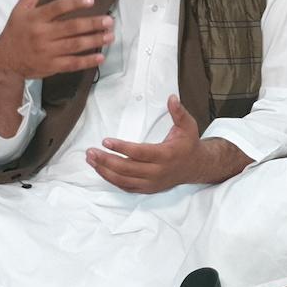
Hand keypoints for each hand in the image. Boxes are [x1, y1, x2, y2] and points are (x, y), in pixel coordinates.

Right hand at [0, 0, 112, 81]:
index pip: (57, 8)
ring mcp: (48, 51)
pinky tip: (100, 57)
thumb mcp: (20, 9)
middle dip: (92, 24)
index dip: (74, 3)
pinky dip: (86, 61)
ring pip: (74, 45)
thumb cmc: (15, 32)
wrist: (5, 61)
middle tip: (109, 20)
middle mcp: (42, 34)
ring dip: (94, 40)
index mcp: (36, 18)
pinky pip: (72, 64)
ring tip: (110, 36)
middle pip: (71, 28)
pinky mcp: (51, 66)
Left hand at [85, 95, 251, 192]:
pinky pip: (126, 187)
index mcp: (165, 155)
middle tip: (90, 152)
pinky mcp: (147, 189)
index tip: (105, 141)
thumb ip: (179, 112)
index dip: (121, 148)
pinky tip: (101, 170)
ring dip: (105, 170)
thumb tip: (171, 98)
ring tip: (91, 160)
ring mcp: (151, 183)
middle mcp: (157, 172)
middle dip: (106, 160)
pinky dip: (111, 180)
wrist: (195, 167)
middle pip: (127, 168)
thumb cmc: (188, 144)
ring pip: (123, 180)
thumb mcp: (188, 126)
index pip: (139, 153)